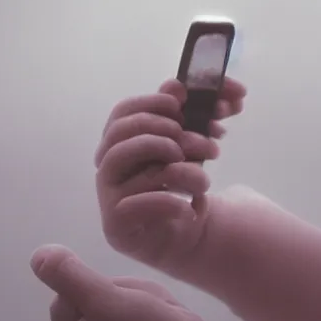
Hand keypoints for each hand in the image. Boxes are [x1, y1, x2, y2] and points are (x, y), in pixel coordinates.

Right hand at [94, 78, 245, 273]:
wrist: (187, 232)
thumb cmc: (183, 183)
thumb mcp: (195, 144)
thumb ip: (202, 115)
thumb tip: (211, 88)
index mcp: (121, 141)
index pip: (123, 112)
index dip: (151, 103)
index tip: (181, 105)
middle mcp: (109, 166)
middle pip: (122, 136)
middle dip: (165, 133)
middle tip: (203, 143)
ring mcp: (110, 196)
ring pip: (137, 171)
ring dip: (180, 170)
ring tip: (204, 178)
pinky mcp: (117, 226)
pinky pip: (138, 206)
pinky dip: (170, 202)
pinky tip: (192, 206)